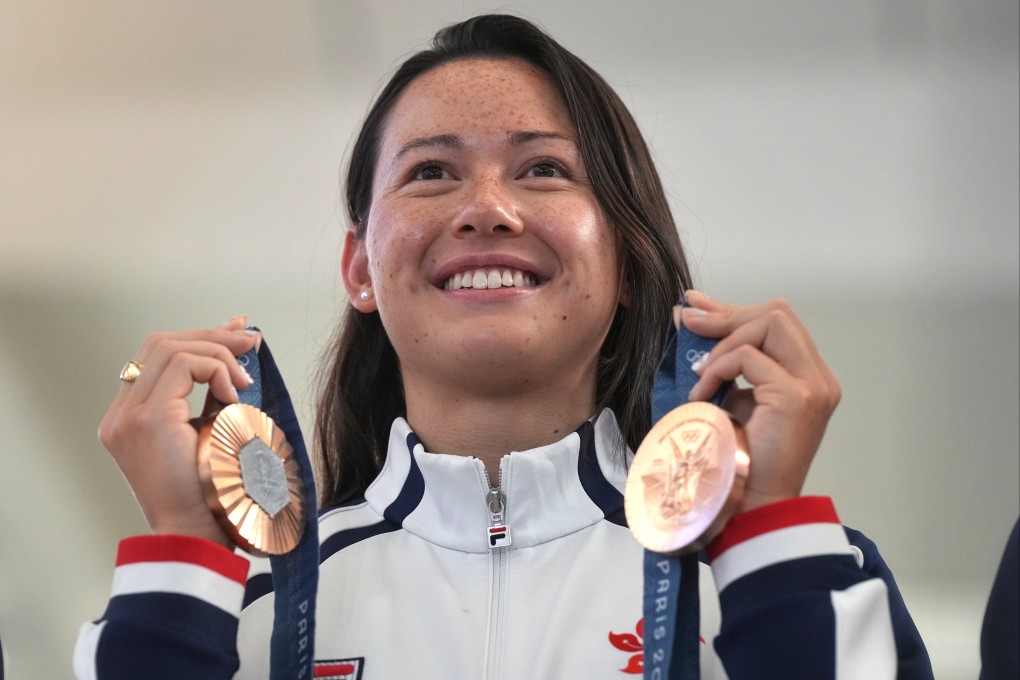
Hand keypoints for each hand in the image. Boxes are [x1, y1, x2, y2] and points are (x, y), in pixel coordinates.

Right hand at [98, 316, 260, 546]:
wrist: (200, 538)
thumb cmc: (215, 493)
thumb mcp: (216, 430)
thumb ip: (218, 392)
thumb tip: (242, 344)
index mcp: (130, 419)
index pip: (157, 356)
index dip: (200, 338)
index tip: (239, 332)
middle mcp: (121, 416)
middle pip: (160, 344)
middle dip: (211, 335)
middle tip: (251, 339)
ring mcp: (128, 417)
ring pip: (169, 348)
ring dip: (217, 352)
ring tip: (246, 378)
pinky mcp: (147, 420)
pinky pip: (182, 365)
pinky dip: (215, 369)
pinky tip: (235, 394)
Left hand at [681, 291, 840, 512]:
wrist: (753, 506)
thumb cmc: (740, 458)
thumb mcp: (730, 397)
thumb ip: (721, 360)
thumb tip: (688, 315)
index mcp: (808, 375)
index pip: (778, 321)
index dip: (734, 309)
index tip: (695, 309)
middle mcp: (818, 377)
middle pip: (777, 313)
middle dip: (727, 315)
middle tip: (688, 326)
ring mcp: (813, 386)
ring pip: (769, 324)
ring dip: (722, 345)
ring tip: (700, 378)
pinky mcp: (796, 398)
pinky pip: (748, 357)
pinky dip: (718, 369)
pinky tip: (701, 395)